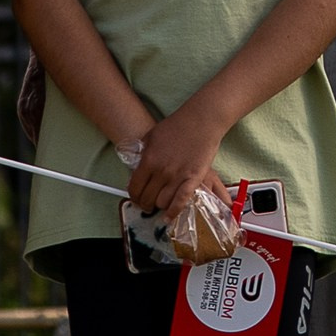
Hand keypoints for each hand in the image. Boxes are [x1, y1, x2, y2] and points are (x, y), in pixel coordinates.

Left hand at [124, 97, 229, 223]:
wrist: (201, 120)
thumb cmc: (177, 125)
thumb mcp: (151, 135)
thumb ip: (142, 153)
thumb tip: (135, 167)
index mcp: (148, 160)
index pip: (134, 188)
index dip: (134, 197)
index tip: (136, 198)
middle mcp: (161, 171)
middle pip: (147, 198)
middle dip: (145, 204)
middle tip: (147, 204)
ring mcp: (178, 176)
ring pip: (163, 202)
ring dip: (160, 205)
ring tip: (160, 203)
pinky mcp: (193, 179)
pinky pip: (181, 201)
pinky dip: (174, 212)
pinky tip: (169, 216)